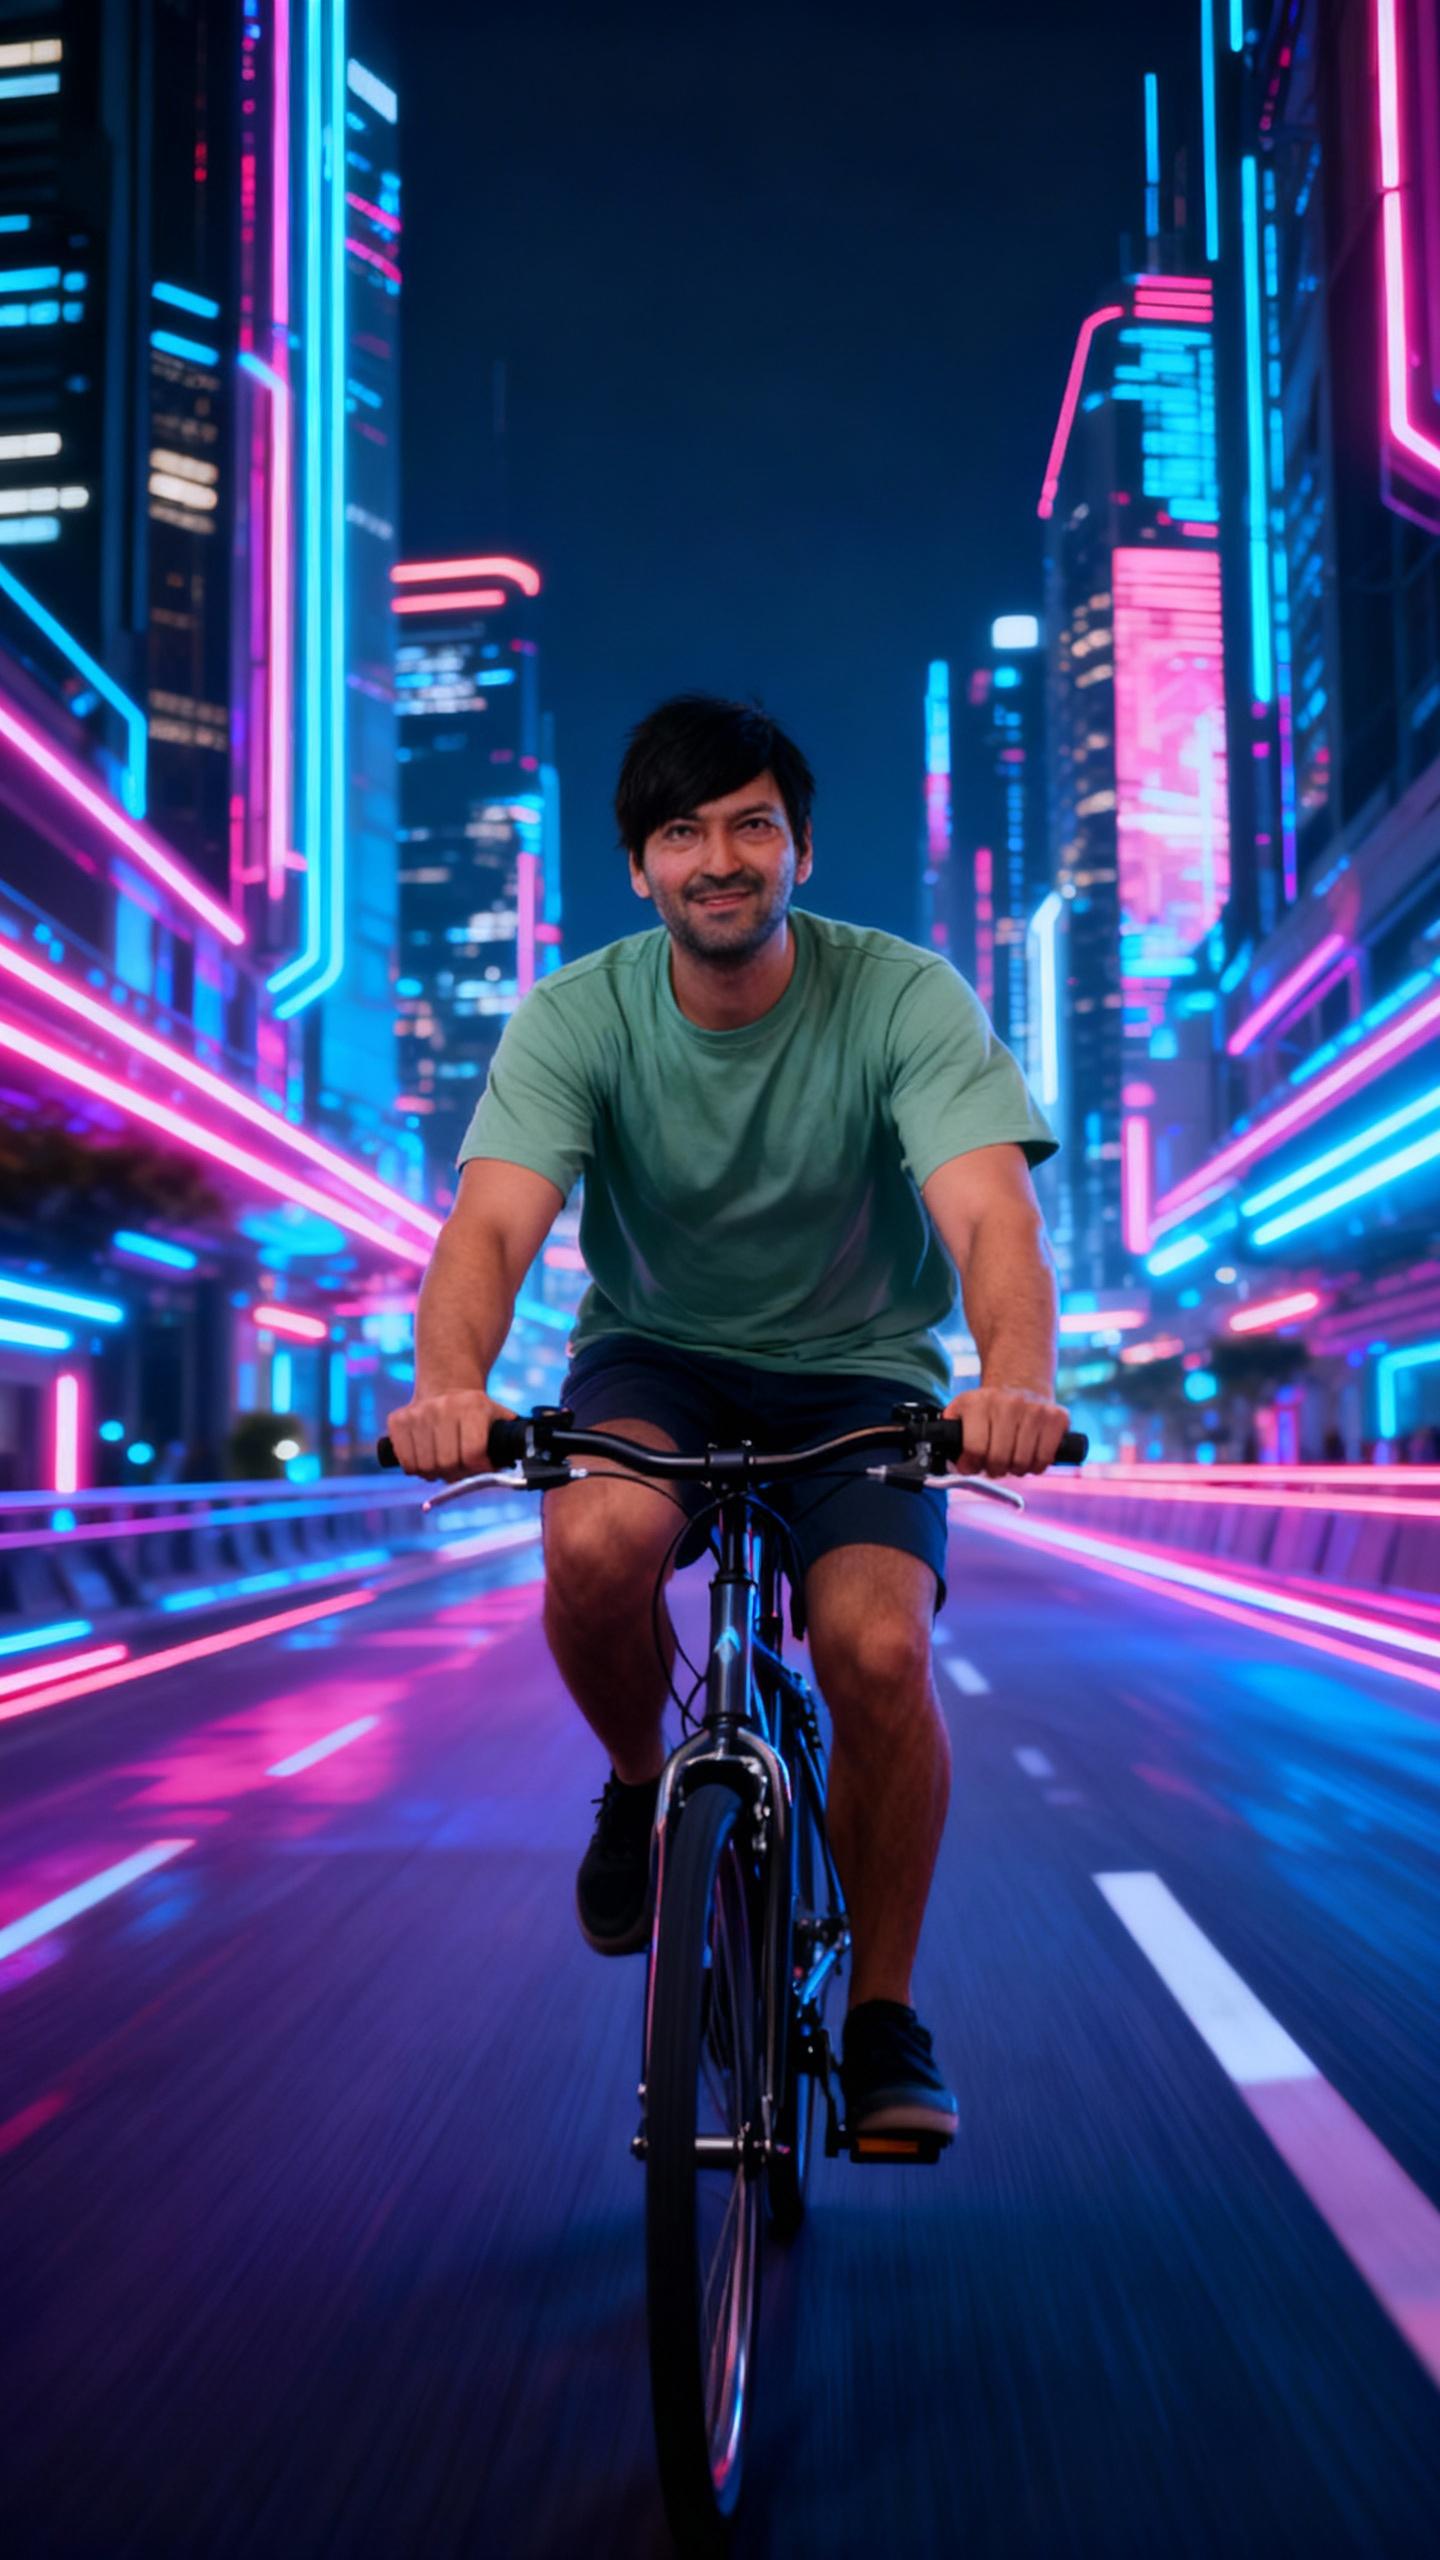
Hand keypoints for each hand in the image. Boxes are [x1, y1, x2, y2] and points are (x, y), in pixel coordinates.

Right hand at [384, 1388, 515, 1481]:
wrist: (446, 1383)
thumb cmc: (477, 1411)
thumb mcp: (499, 1417)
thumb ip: (510, 1442)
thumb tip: (522, 1468)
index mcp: (473, 1406)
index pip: (472, 1454)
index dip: (478, 1470)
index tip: (481, 1469)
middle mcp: (442, 1407)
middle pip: (446, 1464)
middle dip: (456, 1474)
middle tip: (460, 1470)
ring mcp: (417, 1413)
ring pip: (424, 1467)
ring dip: (435, 1473)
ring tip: (444, 1464)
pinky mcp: (397, 1420)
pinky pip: (405, 1461)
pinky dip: (416, 1468)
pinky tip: (426, 1458)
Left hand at [942, 1384, 1069, 1479]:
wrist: (1021, 1380)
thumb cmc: (989, 1404)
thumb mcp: (962, 1409)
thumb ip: (950, 1433)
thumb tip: (952, 1462)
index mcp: (979, 1402)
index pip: (975, 1449)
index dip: (971, 1465)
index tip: (971, 1466)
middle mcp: (1008, 1403)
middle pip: (999, 1459)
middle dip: (994, 1469)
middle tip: (994, 1464)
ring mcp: (1035, 1410)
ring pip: (1022, 1462)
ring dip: (1015, 1469)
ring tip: (1011, 1459)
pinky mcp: (1057, 1418)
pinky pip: (1045, 1458)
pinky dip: (1036, 1465)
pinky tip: (1030, 1456)